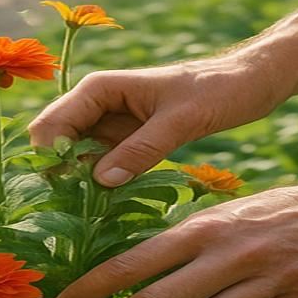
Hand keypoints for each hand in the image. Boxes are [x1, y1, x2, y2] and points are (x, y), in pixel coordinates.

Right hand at [27, 58, 285, 186]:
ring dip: (79, 184)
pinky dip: (100, 186)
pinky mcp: (124, 143)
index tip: (67, 192)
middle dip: (59, 175)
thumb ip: (142, 149)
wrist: (247, 83)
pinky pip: (100, 167)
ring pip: (75, 160)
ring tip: (92, 214)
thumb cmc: (218, 89)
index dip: (50, 160)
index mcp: (98, 89)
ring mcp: (108, 126)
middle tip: (76, 209)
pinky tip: (111, 206)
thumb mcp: (182, 120)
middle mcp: (94, 106)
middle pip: (55, 145)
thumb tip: (101, 180)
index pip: (51, 126)